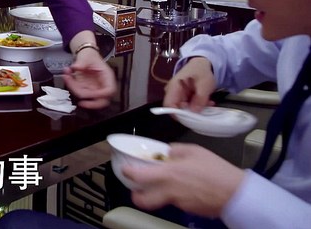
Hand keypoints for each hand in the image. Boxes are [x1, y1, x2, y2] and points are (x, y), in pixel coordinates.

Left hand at [62, 49, 116, 108]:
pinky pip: (79, 93)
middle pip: (102, 101)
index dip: (102, 95)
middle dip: (90, 103)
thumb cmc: (90, 56)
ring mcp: (95, 89)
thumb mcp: (87, 56)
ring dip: (74, 89)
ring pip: (87, 98)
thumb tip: (76, 67)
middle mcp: (102, 85)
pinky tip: (67, 77)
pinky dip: (71, 86)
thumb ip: (81, 62)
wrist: (86, 56)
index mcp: (107, 76)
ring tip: (67, 76)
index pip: (109, 90)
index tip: (92, 94)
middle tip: (81, 102)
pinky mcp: (87, 90)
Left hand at [124, 143, 244, 217]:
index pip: (137, 176)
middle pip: (142, 201)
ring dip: (159, 194)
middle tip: (138, 188)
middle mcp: (169, 191)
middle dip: (136, 196)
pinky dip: (177, 196)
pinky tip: (188, 189)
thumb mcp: (194, 150)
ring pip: (161, 201)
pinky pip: (177, 203)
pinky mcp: (189, 210)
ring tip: (169, 184)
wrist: (236, 193)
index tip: (126, 169)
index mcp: (167, 174)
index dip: (127, 173)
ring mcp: (178, 203)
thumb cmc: (215, 170)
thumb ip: (176, 151)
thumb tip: (167, 154)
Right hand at [164, 57, 215, 111]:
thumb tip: (194, 111)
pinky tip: (206, 102)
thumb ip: (199, 98)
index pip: (168, 105)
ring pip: (183, 108)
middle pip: (176, 108)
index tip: (191, 117)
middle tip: (204, 110)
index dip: (177, 113)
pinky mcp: (183, 95)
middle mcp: (172, 92)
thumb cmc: (202, 71)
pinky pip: (187, 104)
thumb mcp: (204, 84)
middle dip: (190, 112)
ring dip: (196, 108)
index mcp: (174, 87)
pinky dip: (197, 105)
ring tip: (208, 104)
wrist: (203, 63)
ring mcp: (177, 94)